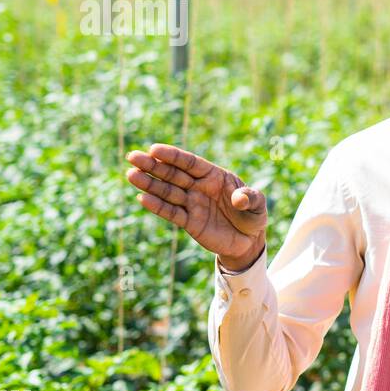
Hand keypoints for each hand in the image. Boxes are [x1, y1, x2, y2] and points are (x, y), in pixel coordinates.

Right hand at [125, 144, 266, 270]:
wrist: (248, 241)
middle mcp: (199, 187)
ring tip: (131, 175)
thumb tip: (239, 199)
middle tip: (132, 157)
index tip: (154, 149)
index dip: (173, 156)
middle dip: (153, 166)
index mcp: (214, 176)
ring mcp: (192, 204)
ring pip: (168, 192)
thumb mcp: (258, 205)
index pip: (190, 163)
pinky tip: (143, 199)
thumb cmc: (253, 216)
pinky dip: (158, 207)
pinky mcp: (189, 222)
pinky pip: (172, 213)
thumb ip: (251, 198)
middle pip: (173, 174)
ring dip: (150, 184)